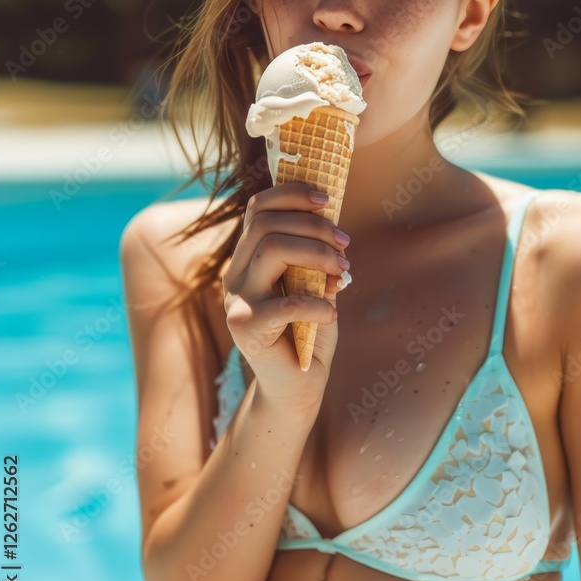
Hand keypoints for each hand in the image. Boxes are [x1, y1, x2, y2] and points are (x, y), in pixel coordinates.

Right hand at [222, 182, 350, 413]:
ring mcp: (237, 300)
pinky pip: (288, 302)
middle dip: (314, 227)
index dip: (292, 195)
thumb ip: (314, 257)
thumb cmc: (308, 332)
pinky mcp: (247, 328)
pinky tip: (331, 314)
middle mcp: (236, 274)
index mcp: (248, 258)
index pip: (258, 208)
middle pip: (267, 224)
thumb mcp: (314, 285)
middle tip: (345, 245)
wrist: (297, 386)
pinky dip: (318, 303)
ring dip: (318, 255)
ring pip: (273, 250)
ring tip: (344, 273)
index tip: (327, 199)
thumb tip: (334, 227)